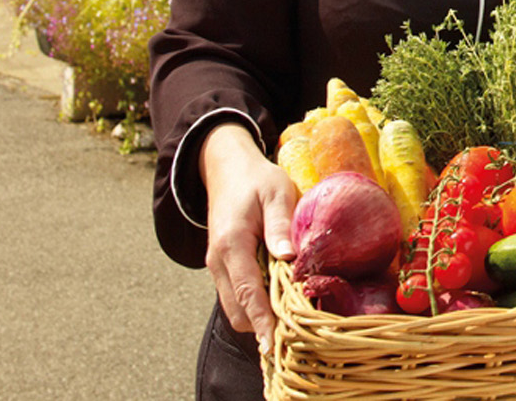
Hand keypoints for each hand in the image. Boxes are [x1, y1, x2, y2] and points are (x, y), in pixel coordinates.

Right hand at [200, 121, 299, 346]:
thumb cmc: (256, 179)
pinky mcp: (224, 267)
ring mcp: (218, 266)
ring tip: (292, 321)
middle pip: (237, 310)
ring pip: (235, 307)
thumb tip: (290, 258)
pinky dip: (254, 304)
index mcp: (232, 244)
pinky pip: (237, 295)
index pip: (246, 293)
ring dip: (258, 317)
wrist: (228, 169)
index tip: (275, 345)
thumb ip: (281, 225)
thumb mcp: (276, 192)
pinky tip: (280, 301)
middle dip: (262, 325)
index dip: (262, 321)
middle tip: (297, 332)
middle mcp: (219, 261)